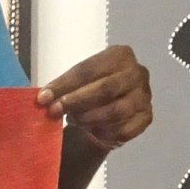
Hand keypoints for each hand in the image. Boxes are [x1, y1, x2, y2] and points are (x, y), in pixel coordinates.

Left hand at [36, 45, 151, 151]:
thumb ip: (63, 87)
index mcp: (120, 55)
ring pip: (116, 111)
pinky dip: (104, 133)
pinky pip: (123, 129)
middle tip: (55, 111)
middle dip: (76, 101)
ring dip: (89, 119)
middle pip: (106, 88)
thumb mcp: (75, 83)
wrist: (107, 113)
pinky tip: (94, 131)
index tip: (43, 98)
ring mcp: (145, 96)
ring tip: (75, 120)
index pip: (89, 69)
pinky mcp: (146, 118)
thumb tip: (44, 98)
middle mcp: (137, 73)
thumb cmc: (89, 91)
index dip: (64, 84)